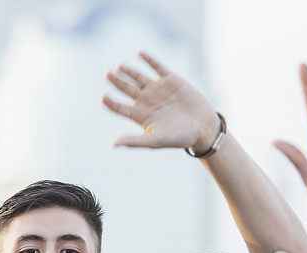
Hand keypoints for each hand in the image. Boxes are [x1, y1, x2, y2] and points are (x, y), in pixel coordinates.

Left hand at [103, 51, 219, 152]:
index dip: (110, 102)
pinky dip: (149, 60)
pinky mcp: (170, 80)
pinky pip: (157, 67)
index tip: (103, 97)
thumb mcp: (155, 141)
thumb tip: (113, 145)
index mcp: (140, 115)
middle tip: (107, 75)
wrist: (202, 127)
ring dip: (128, 71)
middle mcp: (146, 101)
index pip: (120, 107)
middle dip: (116, 82)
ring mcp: (158, 89)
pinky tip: (140, 53)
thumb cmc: (179, 138)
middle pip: (126, 89)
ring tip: (119, 67)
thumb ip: (134, 141)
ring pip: (138, 77)